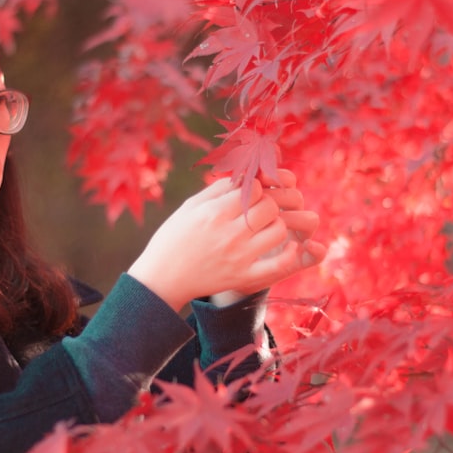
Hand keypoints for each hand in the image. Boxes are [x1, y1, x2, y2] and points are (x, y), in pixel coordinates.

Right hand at [128, 170, 325, 310]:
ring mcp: (239, 257)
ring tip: (264, 227)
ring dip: (276, 225)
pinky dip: (290, 255)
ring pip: (279, 230)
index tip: (249, 194)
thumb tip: (247, 173)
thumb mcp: (190, 206)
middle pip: (270, 207)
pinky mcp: (243, 277)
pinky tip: (290, 247)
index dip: (256, 187)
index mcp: (214, 212)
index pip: (255, 188)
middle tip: (258, 209)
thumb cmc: (174, 237)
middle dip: (268, 203)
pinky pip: (278, 265)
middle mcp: (229, 233)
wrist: (162, 278)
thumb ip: (219, 188)